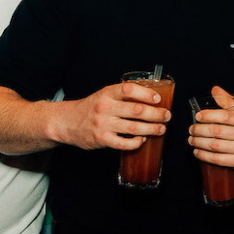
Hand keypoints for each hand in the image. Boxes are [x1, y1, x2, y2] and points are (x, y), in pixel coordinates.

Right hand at [50, 81, 169, 150]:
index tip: (158, 98)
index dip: (146, 93)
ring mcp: (103, 124)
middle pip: (136, 110)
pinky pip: (124, 144)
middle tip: (167, 116)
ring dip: (151, 129)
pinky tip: (142, 140)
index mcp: (107, 93)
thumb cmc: (90, 108)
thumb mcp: (104, 95)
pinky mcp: (101, 139)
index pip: (129, 89)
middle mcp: (105, 107)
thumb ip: (122, 96)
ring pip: (133, 128)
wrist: (66, 122)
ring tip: (161, 129)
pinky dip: (136, 143)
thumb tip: (151, 99)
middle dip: (156, 114)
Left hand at [187, 85, 233, 174]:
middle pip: (216, 131)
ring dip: (198, 143)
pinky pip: (217, 159)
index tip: (198, 116)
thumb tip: (215, 90)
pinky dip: (203, 156)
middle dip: (199, 130)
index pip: (225, 116)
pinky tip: (197, 152)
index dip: (208, 115)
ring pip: (214, 146)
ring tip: (191, 140)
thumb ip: (230, 102)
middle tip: (191, 129)